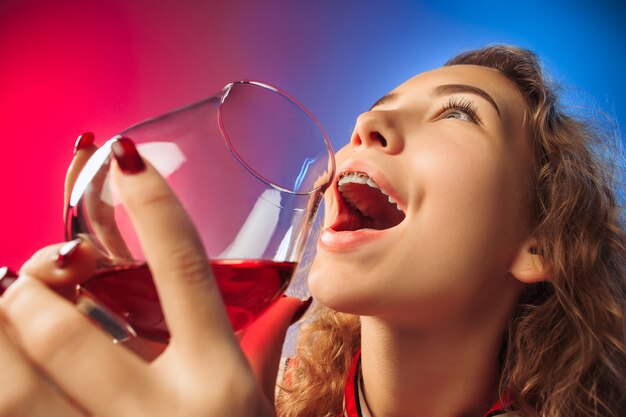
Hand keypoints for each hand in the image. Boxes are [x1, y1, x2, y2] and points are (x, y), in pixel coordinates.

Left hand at [0, 137, 306, 415]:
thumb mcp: (252, 393)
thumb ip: (246, 338)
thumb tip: (261, 288)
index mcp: (218, 377)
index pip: (182, 270)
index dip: (156, 205)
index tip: (124, 157)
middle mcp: (169, 412)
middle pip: (64, 334)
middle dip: (28, 292)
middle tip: (26, 277)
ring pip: (16, 390)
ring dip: (0, 336)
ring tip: (9, 310)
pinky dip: (11, 387)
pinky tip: (17, 366)